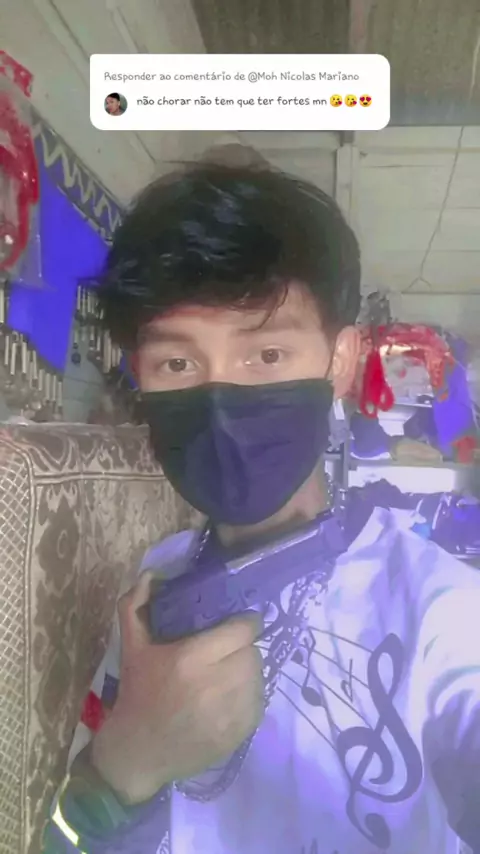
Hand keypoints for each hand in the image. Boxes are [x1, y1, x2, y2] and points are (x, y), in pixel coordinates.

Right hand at [91, 572, 263, 803]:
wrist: (136, 754)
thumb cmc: (136, 695)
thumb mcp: (131, 648)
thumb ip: (135, 606)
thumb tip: (149, 574)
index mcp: (190, 659)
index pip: (242, 630)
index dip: (243, 623)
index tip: (236, 623)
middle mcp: (215, 684)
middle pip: (253, 652)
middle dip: (243, 647)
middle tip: (228, 650)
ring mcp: (230, 712)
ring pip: (258, 677)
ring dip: (247, 671)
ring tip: (230, 672)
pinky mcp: (239, 734)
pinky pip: (259, 703)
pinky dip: (249, 696)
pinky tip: (230, 697)